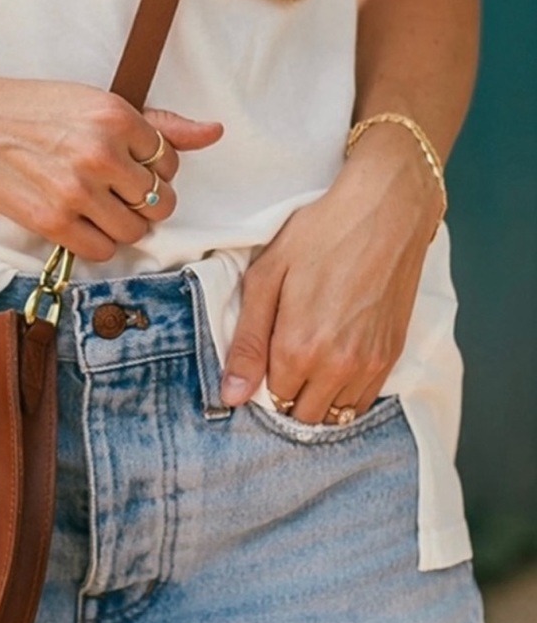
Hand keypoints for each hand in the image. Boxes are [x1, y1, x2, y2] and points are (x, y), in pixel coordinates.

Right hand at [0, 73, 222, 260]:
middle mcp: (101, 154)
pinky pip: (102, 251)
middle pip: (158, 204)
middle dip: (145, 204)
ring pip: (134, 232)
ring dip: (123, 227)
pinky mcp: (53, 222)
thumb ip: (157, 124)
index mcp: (116, 117)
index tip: (130, 168)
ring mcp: (77, 192)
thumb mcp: (95, 103)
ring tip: (99, 209)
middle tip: (119, 195)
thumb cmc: (32, 110)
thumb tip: (214, 132)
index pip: (169, 164)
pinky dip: (98, 243)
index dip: (153, 171)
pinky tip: (83, 224)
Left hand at [219, 125, 444, 423]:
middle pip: (303, 415)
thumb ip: (247, 343)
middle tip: (284, 364)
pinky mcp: (391, 354)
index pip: (271, 400)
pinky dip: (345, 395)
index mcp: (299, 349)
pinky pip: (363, 402)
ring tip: (310, 364)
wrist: (387, 207)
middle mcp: (336, 366)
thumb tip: (232, 396)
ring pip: (334, 414)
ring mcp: (369, 364)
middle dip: (288, 399)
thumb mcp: (266, 279)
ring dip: (317, 400)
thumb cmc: (319, 234)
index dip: (262, 385)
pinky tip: (334, 365)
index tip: (262, 362)